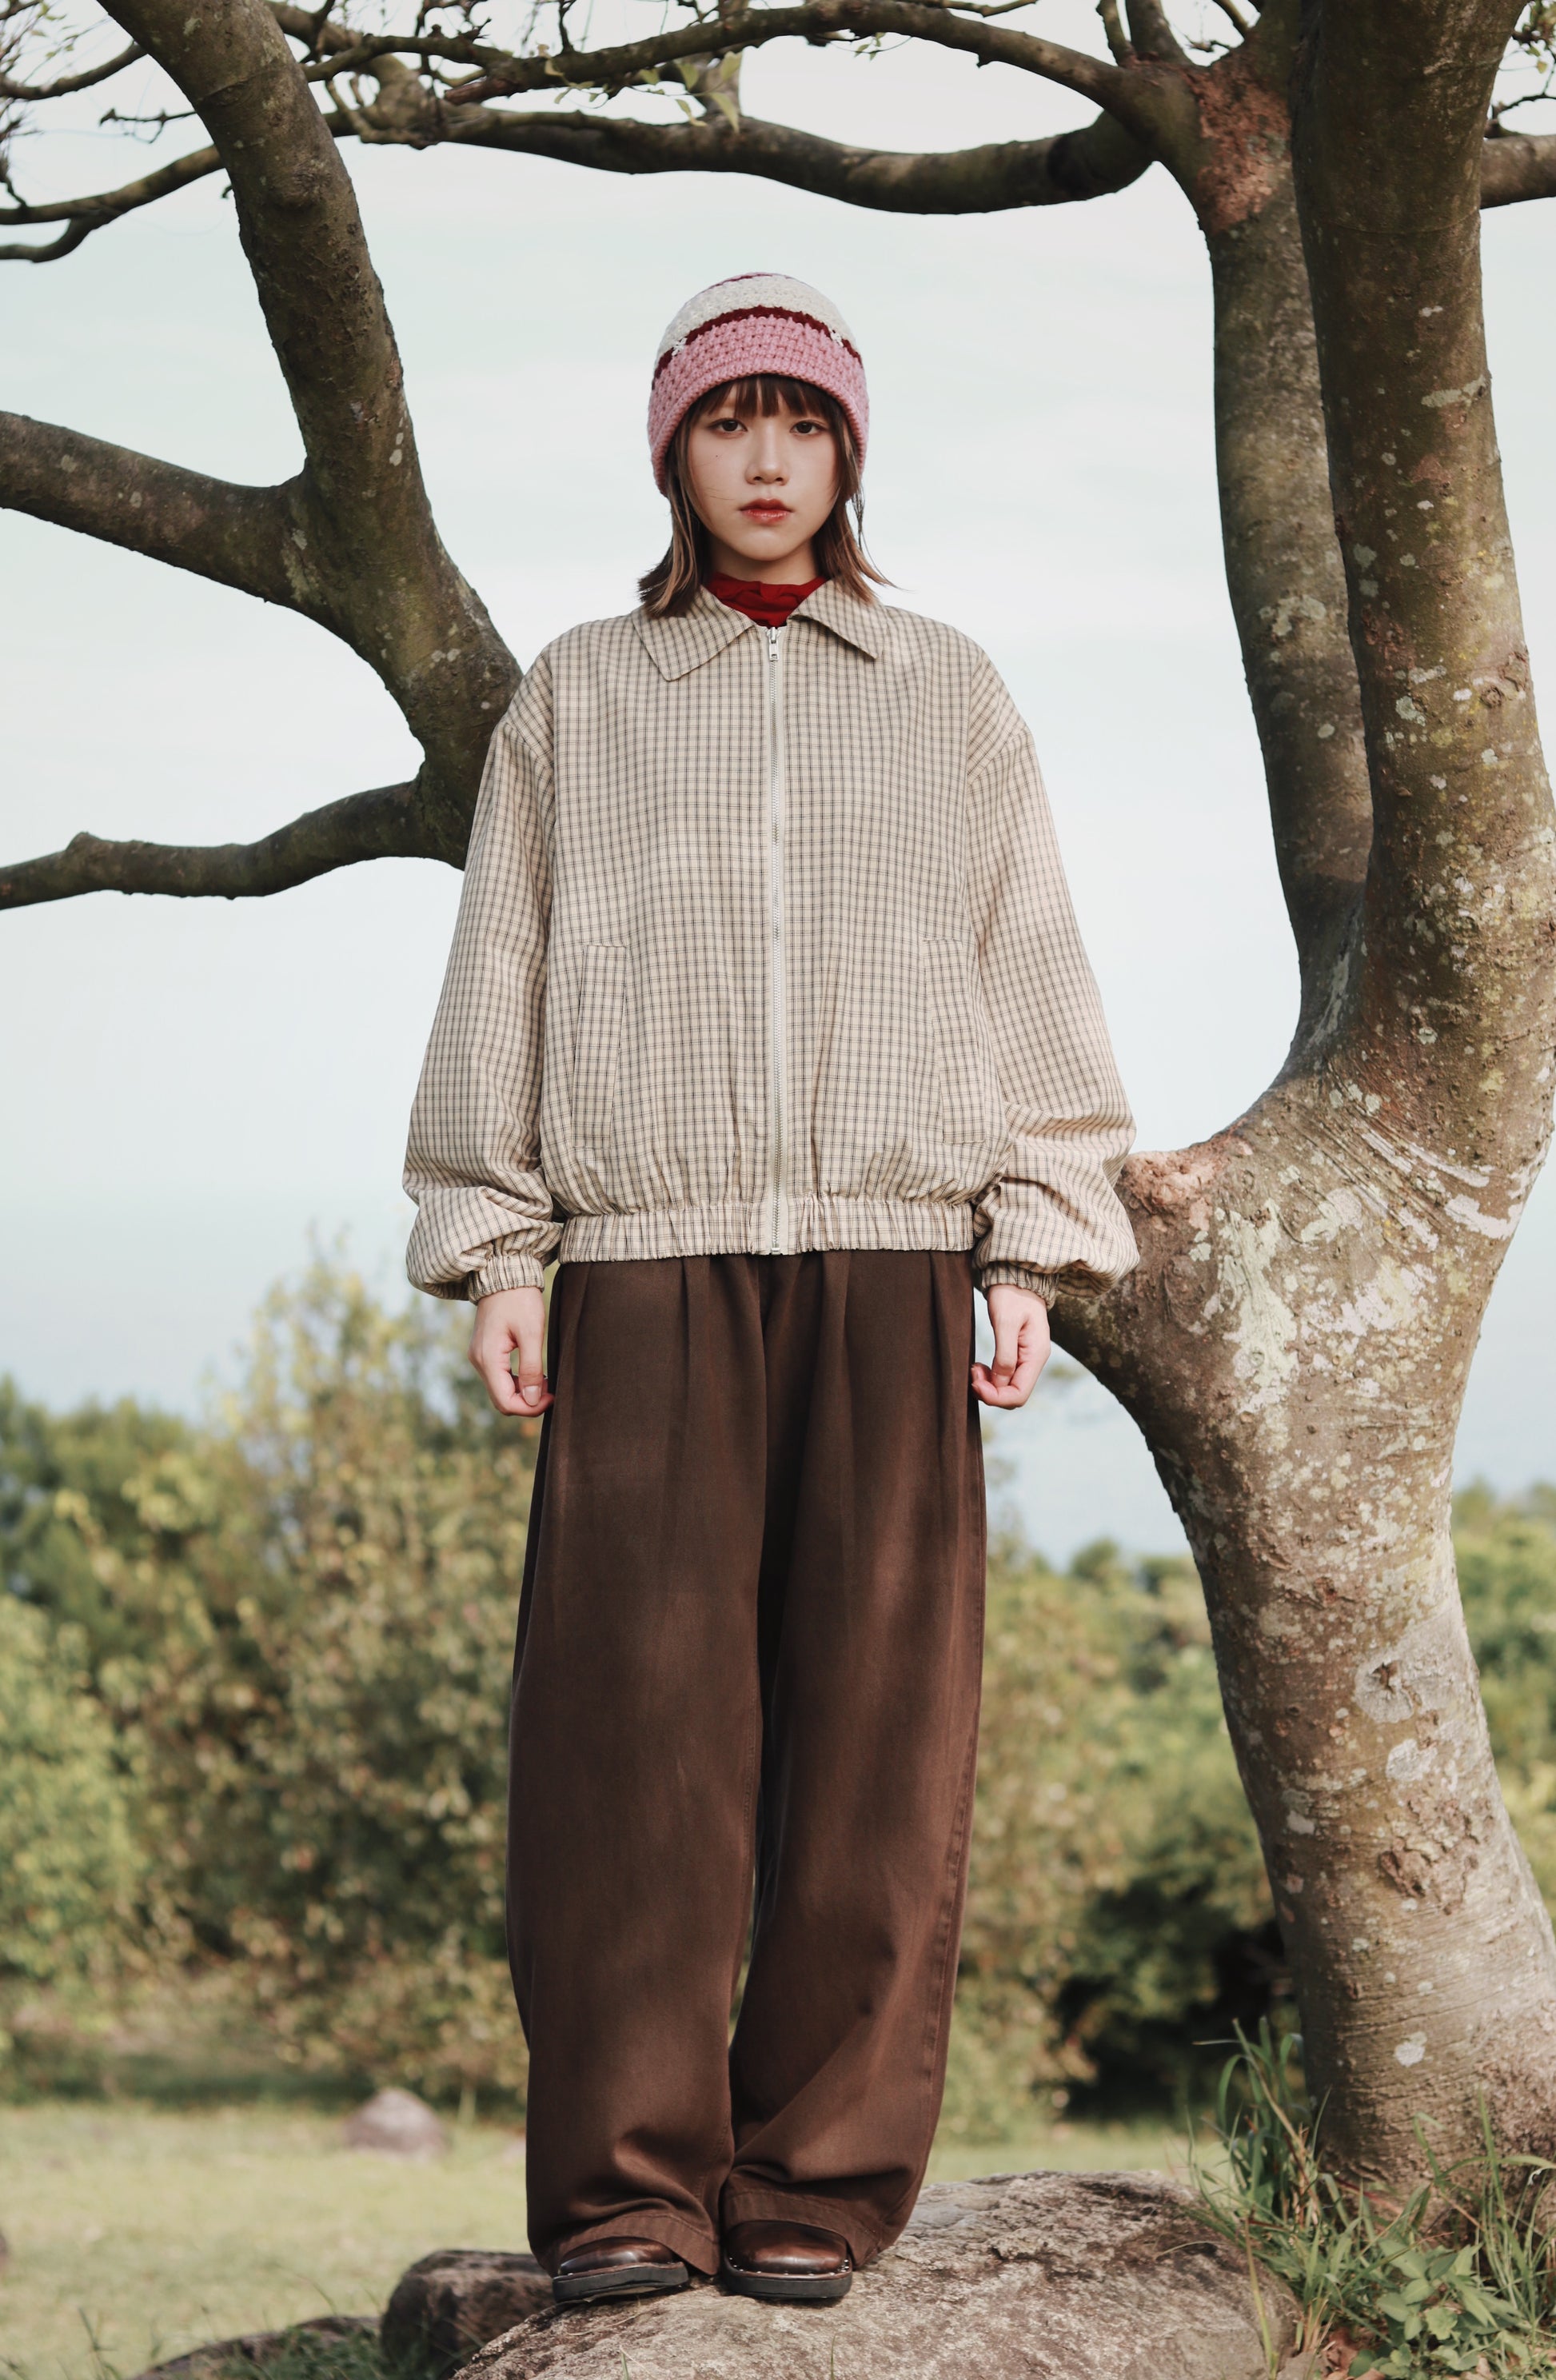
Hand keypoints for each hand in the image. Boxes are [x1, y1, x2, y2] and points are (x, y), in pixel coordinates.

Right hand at [470, 1286, 552, 1416]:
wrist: (505, 1274)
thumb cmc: (519, 1300)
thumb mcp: (532, 1333)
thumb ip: (531, 1368)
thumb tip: (533, 1400)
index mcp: (487, 1359)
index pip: (506, 1402)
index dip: (530, 1407)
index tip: (552, 1396)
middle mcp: (478, 1361)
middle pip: (502, 1399)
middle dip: (528, 1402)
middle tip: (552, 1390)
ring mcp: (480, 1356)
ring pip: (501, 1390)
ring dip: (524, 1392)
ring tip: (546, 1381)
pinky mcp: (486, 1351)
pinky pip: (500, 1377)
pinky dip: (518, 1381)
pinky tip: (535, 1373)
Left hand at [971, 1285, 1050, 1408]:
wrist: (1017, 1277)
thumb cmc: (1012, 1295)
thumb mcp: (1006, 1322)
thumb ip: (1005, 1355)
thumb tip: (999, 1382)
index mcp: (1037, 1355)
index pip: (1019, 1394)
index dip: (995, 1397)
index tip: (975, 1382)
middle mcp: (1035, 1361)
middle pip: (1014, 1395)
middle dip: (990, 1392)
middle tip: (972, 1373)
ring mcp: (1027, 1358)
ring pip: (1008, 1387)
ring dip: (988, 1385)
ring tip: (974, 1368)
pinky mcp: (1018, 1354)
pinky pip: (1005, 1376)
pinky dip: (990, 1377)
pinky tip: (980, 1366)